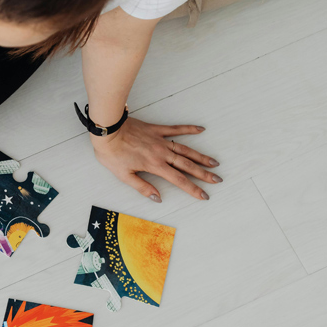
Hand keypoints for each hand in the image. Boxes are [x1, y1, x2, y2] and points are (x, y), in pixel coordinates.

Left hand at [91, 117, 221, 201]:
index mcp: (155, 165)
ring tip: (214, 162)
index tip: (204, 195)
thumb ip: (142, 187)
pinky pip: (176, 129)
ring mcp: (160, 140)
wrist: (108, 131)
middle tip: (218, 179)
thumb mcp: (124, 175)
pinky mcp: (156, 129)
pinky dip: (189, 129)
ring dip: (201, 156)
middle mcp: (162, 153)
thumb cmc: (112, 154)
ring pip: (186, 149)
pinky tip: (200, 129)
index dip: (193, 189)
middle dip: (204, 174)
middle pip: (187, 165)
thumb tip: (158, 198)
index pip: (178, 180)